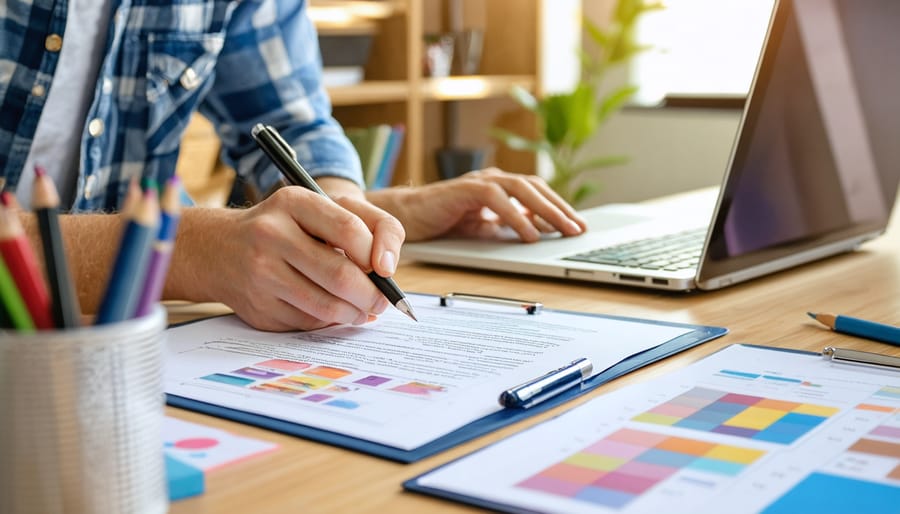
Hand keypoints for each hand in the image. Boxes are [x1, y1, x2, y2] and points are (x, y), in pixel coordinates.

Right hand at [184, 187, 404, 330]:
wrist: (219, 248)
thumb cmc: (285, 227)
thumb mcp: (317, 209)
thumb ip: (363, 226)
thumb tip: (387, 270)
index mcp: (293, 202)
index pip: (349, 229)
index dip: (377, 254)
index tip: (386, 269)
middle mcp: (271, 234)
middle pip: (341, 275)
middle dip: (372, 294)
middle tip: (382, 300)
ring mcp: (261, 273)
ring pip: (326, 306)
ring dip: (355, 313)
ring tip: (363, 309)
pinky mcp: (258, 306)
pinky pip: (308, 322)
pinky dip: (329, 321)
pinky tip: (333, 312)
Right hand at [367, 168, 587, 241]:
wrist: (404, 216)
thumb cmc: (440, 222)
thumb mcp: (480, 229)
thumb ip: (504, 227)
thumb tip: (534, 232)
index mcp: (498, 189)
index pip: (536, 194)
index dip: (558, 207)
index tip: (577, 226)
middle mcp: (492, 180)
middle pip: (535, 188)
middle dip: (560, 208)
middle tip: (578, 229)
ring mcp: (478, 182)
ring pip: (521, 188)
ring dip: (545, 210)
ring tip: (561, 230)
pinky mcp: (464, 188)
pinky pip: (496, 198)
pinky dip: (515, 216)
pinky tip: (528, 233)